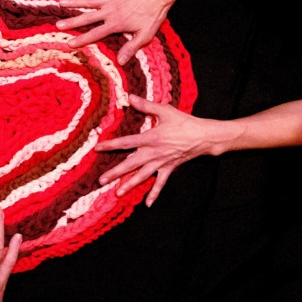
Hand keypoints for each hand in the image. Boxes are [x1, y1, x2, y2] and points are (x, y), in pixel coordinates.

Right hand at [56, 0, 172, 64]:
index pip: (95, 34)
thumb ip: (131, 47)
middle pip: (87, 17)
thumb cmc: (153, 15)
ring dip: (75, 1)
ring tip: (61, 1)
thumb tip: (120, 61)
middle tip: (58, 24)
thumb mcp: (144, 35)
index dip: (82, 40)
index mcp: (115, 24)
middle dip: (72, 21)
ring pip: (89, 0)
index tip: (69, 43)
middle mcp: (109, 11)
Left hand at [95, 94, 220, 206]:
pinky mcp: (169, 168)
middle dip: (115, 172)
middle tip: (101, 180)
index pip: (126, 142)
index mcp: (150, 138)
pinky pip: (160, 183)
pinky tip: (148, 204)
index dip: (111, 145)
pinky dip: (154, 193)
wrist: (204, 137)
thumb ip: (146, 105)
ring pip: (142, 176)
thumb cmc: (184, 122)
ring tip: (117, 193)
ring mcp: (161, 163)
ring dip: (129, 185)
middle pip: (131, 164)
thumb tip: (130, 97)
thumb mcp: (165, 111)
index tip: (97, 148)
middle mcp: (153, 153)